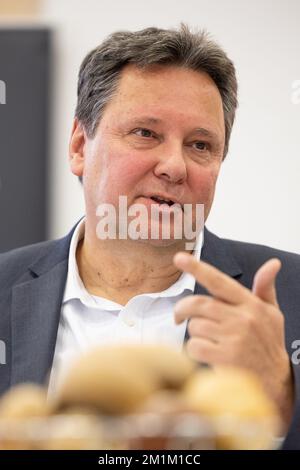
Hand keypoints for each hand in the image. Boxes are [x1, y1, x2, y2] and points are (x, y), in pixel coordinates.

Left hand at [173, 252, 293, 428]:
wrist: (275, 382)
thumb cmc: (268, 344)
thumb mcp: (271, 314)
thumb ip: (265, 288)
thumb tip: (273, 263)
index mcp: (251, 304)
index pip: (219, 282)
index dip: (197, 268)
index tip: (179, 257)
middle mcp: (243, 318)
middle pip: (198, 304)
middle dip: (182, 309)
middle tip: (178, 316)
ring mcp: (234, 338)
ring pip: (194, 326)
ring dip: (195, 333)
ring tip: (208, 341)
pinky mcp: (225, 357)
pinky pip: (194, 346)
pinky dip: (195, 350)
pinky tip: (208, 355)